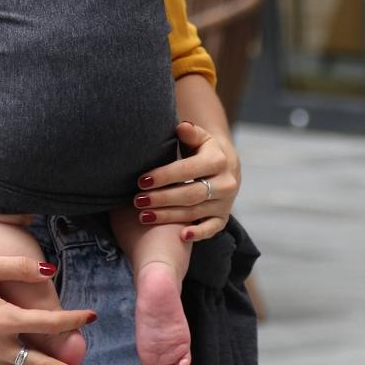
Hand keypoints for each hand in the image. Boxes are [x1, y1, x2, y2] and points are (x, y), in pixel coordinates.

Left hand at [133, 121, 240, 241]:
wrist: (226, 165)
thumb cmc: (202, 149)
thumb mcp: (198, 137)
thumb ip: (189, 132)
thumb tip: (181, 127)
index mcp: (217, 160)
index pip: (187, 170)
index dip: (164, 176)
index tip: (141, 181)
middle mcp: (225, 183)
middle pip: (189, 194)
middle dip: (162, 198)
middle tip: (138, 200)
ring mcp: (225, 203)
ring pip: (195, 212)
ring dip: (168, 216)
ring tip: (143, 215)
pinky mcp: (223, 218)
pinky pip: (212, 229)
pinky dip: (198, 233)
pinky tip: (181, 237)